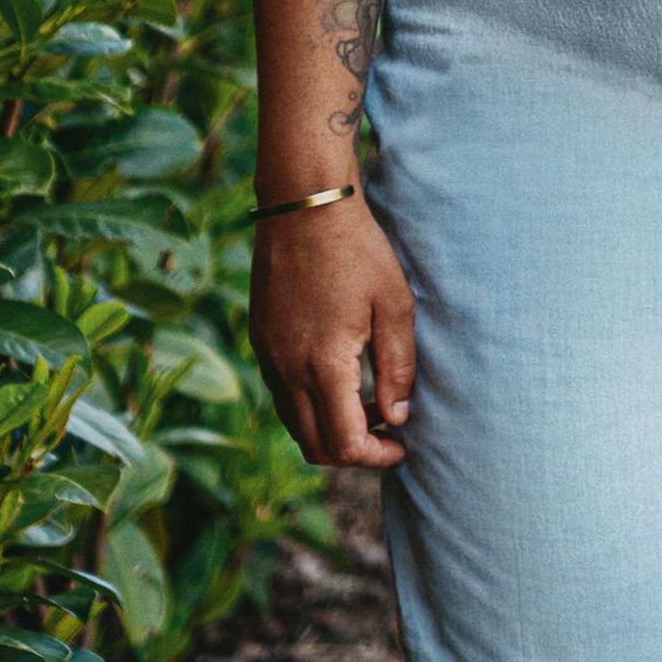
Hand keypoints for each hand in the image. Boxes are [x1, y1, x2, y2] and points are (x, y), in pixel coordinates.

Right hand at [248, 197, 415, 467]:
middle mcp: (286, 370)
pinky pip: (282, 395)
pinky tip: (339, 376)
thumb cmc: (357, 249)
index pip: (344, 444)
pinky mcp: (260, 341)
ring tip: (368, 403)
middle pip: (314, 447)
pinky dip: (310, 405)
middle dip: (353, 452)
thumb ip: (398, 367)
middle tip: (387, 430)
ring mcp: (268, 357)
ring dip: (330, 429)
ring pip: (294, 424)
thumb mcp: (394, 304)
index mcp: (322, 365)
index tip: (402, 445)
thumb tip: (398, 417)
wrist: (303, 205)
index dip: (376, 456)